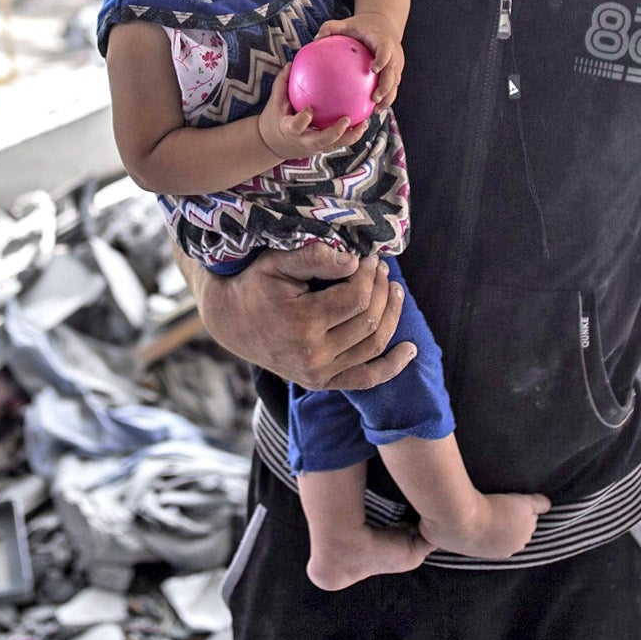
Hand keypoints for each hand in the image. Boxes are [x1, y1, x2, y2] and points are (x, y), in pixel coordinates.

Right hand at [196, 241, 416, 390]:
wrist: (230, 321)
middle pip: (369, 320)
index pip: (358, 297)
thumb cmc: (255, 284)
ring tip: (395, 290)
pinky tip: (410, 351)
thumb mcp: (277, 261)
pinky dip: (391, 367)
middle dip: (383, 290)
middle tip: (382, 269)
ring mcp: (318, 374)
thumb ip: (315, 256)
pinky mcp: (320, 383)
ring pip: (373, 345)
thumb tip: (355, 261)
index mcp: (303, 323)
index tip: (370, 257)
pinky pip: (365, 379)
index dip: (370, 274)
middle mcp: (313, 355)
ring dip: (391, 315)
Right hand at [257, 63, 370, 160]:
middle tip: (347, 119)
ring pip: (335, 145)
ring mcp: (314, 147)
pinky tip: (363, 122)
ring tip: (364, 123)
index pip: (296, 126)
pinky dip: (352, 135)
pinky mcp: (323, 149)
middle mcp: (303, 141)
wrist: (274, 145)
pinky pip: (339, 143)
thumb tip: (291, 63)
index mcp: (290, 129)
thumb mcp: (275, 102)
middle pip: (321, 141)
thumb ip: (282, 83)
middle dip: (335, 132)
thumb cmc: (275, 119)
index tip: (310, 109)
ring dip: (351, 136)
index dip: (303, 120)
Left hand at [318, 13, 404, 106]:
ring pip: (396, 83)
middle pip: (393, 71)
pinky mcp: (396, 71)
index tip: (374, 69)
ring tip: (376, 110)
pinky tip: (372, 109)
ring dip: (388, 97)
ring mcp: (396, 63)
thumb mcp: (345, 24)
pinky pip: (392, 86)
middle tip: (375, 98)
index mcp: (382, 40)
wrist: (382, 24)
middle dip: (387, 86)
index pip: (386, 50)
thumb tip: (315, 39)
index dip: (382, 59)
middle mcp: (393, 53)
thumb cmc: (360, 26)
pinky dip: (385, 98)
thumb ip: (331, 28)